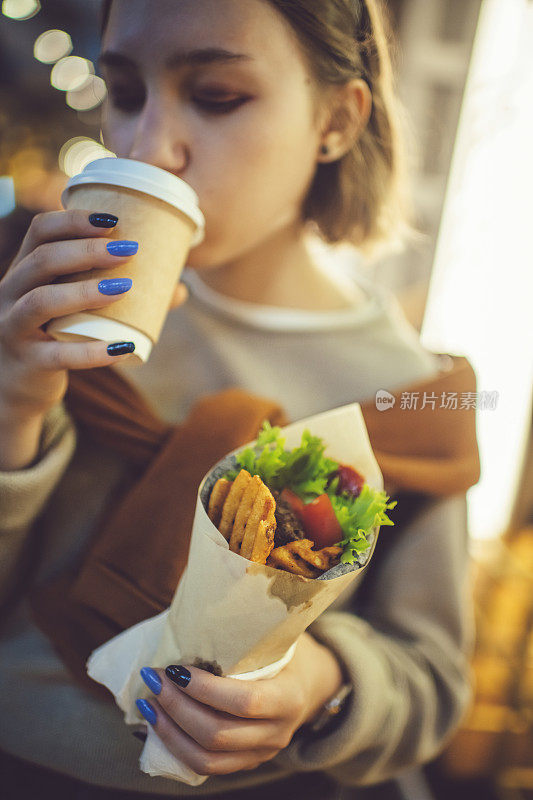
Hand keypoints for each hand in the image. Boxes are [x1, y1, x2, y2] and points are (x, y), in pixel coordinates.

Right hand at [0, 210, 187, 467]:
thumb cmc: (54, 338)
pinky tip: (123, 348)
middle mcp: (10, 294)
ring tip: (124, 287)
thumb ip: (121, 298)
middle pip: (41, 260)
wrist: (17, 388)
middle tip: (129, 250)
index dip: (73, 220)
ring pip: (41, 301)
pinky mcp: (27, 363)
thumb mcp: (75, 311)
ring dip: (84, 291)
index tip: (113, 219)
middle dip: (86, 250)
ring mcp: (13, 328)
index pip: (40, 232)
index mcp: (23, 272)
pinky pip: (57, 355)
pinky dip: (91, 352)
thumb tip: (179, 289)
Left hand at [137, 632, 343, 775]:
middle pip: (217, 733)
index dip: (204, 689)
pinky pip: (204, 766)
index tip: (175, 668)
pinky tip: (158, 722)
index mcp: (289, 697)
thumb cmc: (287, 650)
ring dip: (170, 729)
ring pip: (206, 758)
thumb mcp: (279, 637)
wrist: (310, 683)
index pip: (244, 702)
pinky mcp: (244, 763)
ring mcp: (260, 754)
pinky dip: (175, 745)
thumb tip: (196, 608)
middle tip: (153, 678)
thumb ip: (249, 631)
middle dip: (177, 706)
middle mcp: (277, 733)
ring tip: (148, 701)